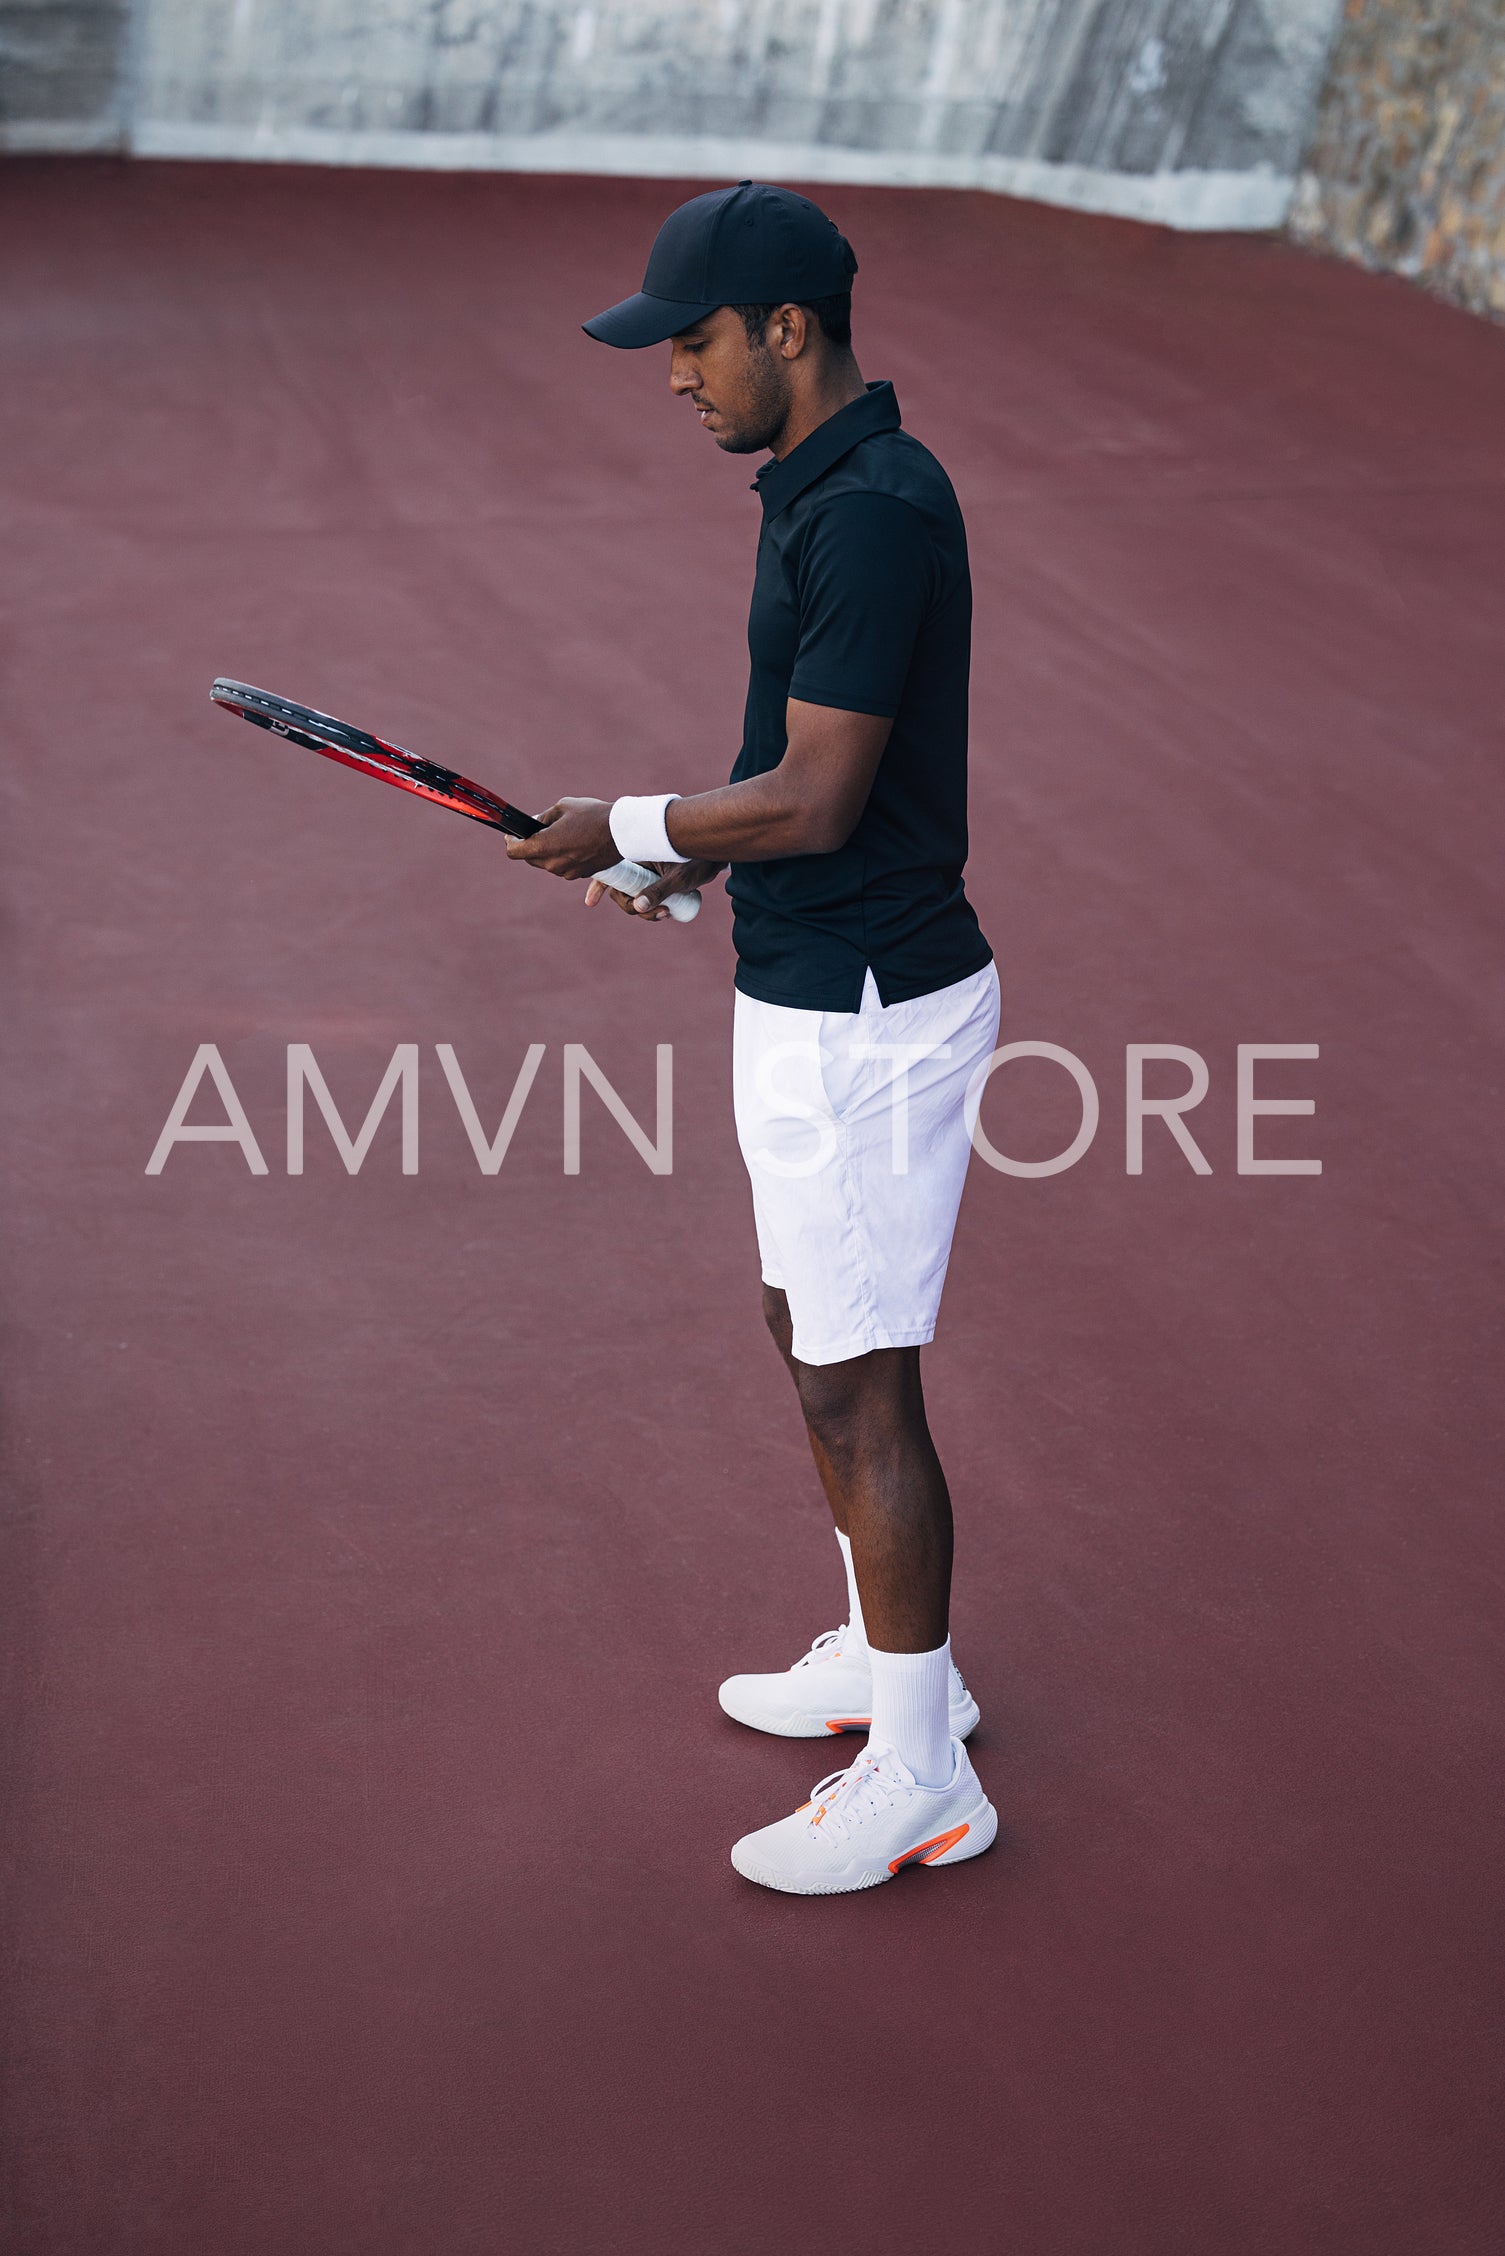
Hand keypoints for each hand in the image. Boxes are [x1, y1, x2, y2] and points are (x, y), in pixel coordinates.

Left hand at [504, 797, 615, 879]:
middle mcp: (553, 864)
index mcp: (544, 846)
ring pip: (547, 863)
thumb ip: (543, 817)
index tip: (512, 834)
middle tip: (536, 830)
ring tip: (558, 835)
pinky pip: (563, 866)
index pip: (514, 851)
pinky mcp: (580, 875)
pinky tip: (573, 842)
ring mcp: (567, 872)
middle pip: (530, 858)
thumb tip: (534, 823)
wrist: (623, 832)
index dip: (511, 842)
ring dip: (547, 851)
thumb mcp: (563, 807)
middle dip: (529, 845)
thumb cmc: (592, 815)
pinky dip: (562, 856)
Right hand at [586, 858, 724, 920]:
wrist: (718, 852)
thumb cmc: (698, 859)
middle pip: (623, 889)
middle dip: (633, 907)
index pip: (612, 872)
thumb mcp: (678, 876)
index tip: (591, 903)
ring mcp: (649, 870)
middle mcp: (638, 861)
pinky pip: (648, 895)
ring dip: (646, 911)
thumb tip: (637, 908)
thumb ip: (658, 890)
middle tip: (659, 915)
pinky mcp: (659, 878)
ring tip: (667, 914)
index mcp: (636, 852)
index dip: (598, 886)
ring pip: (636, 895)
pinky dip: (650, 908)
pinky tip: (660, 914)